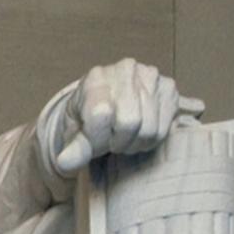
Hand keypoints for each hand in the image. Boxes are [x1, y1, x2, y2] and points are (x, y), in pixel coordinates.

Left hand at [44, 60, 200, 174]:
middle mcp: (125, 70)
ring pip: (149, 129)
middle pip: (129, 123)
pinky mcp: (169, 88)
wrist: (106, 103)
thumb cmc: (88, 118)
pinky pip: (164, 129)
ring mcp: (150, 76)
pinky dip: (150, 140)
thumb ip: (74, 148)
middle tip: (110, 140)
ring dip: (134, 143)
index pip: (101, 115)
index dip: (97, 139)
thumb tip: (65, 164)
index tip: (93, 142)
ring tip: (124, 136)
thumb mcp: (74, 133)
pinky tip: (139, 131)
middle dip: (118, 142)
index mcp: (95, 78)